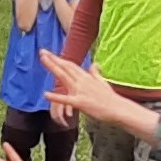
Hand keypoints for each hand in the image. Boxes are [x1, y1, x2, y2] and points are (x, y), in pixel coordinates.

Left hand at [39, 48, 155, 135]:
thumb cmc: (110, 98)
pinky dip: (55, 97)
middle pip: (65, 67)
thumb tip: (95, 64)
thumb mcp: (103, 82)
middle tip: (42, 51)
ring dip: (53, 67)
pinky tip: (46, 94)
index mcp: (86, 77)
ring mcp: (80, 91)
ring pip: (64, 77)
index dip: (59, 59)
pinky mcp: (80, 102)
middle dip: (53, 59)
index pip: (70, 65)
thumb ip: (96, 73)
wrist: (118, 109)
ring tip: (43, 60)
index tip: (49, 53)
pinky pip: (66, 99)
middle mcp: (82, 81)